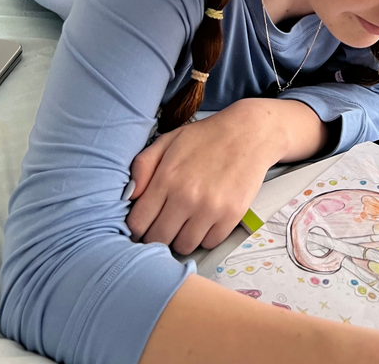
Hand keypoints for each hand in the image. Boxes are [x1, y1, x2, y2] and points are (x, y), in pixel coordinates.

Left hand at [126, 100, 280, 254]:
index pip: (138, 223)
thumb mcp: (168, 141)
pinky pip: (209, 243)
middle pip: (158, 240)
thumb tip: (129, 196)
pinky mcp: (231, 216)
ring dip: (182, 237)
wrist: (248, 133)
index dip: (137, 227)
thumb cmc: (206, 138)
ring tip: (187, 219)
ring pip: (184, 246)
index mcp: (166, 178)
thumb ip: (143, 166)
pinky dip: (205, 235)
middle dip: (157, 234)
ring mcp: (210, 208)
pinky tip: (206, 217)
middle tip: (165, 223)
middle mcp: (186, 197)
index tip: (143, 224)